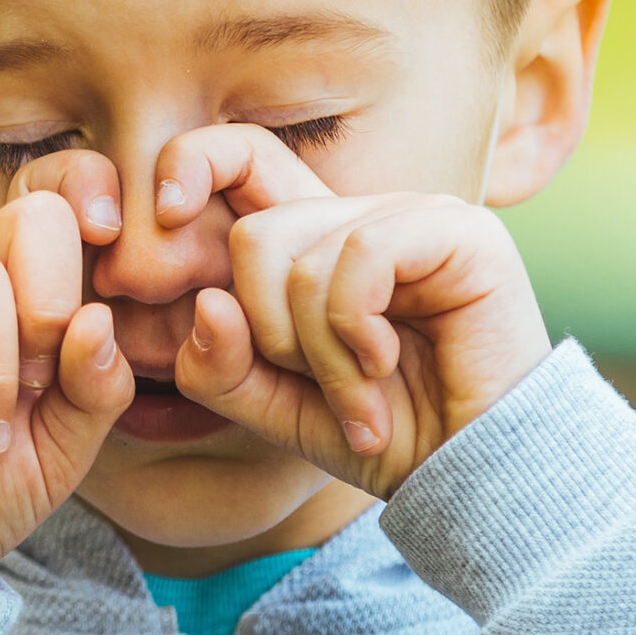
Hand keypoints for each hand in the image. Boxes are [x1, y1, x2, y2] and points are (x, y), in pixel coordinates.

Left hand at [157, 126, 550, 493]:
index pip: (239, 158)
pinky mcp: (459, 233)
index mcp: (316, 240)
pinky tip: (385, 366)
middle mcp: (362, 216)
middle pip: (255, 231)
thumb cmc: (383, 437)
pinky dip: (353, 332)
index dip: (190, 163)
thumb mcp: (275, 409)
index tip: (161, 209)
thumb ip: (220, 366)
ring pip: (299, 256)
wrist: (474, 477)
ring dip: (316, 352)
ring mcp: (413, 217)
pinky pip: (356, 258)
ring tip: (359, 395)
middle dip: (265, 328)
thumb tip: (206, 305)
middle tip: (312, 383)